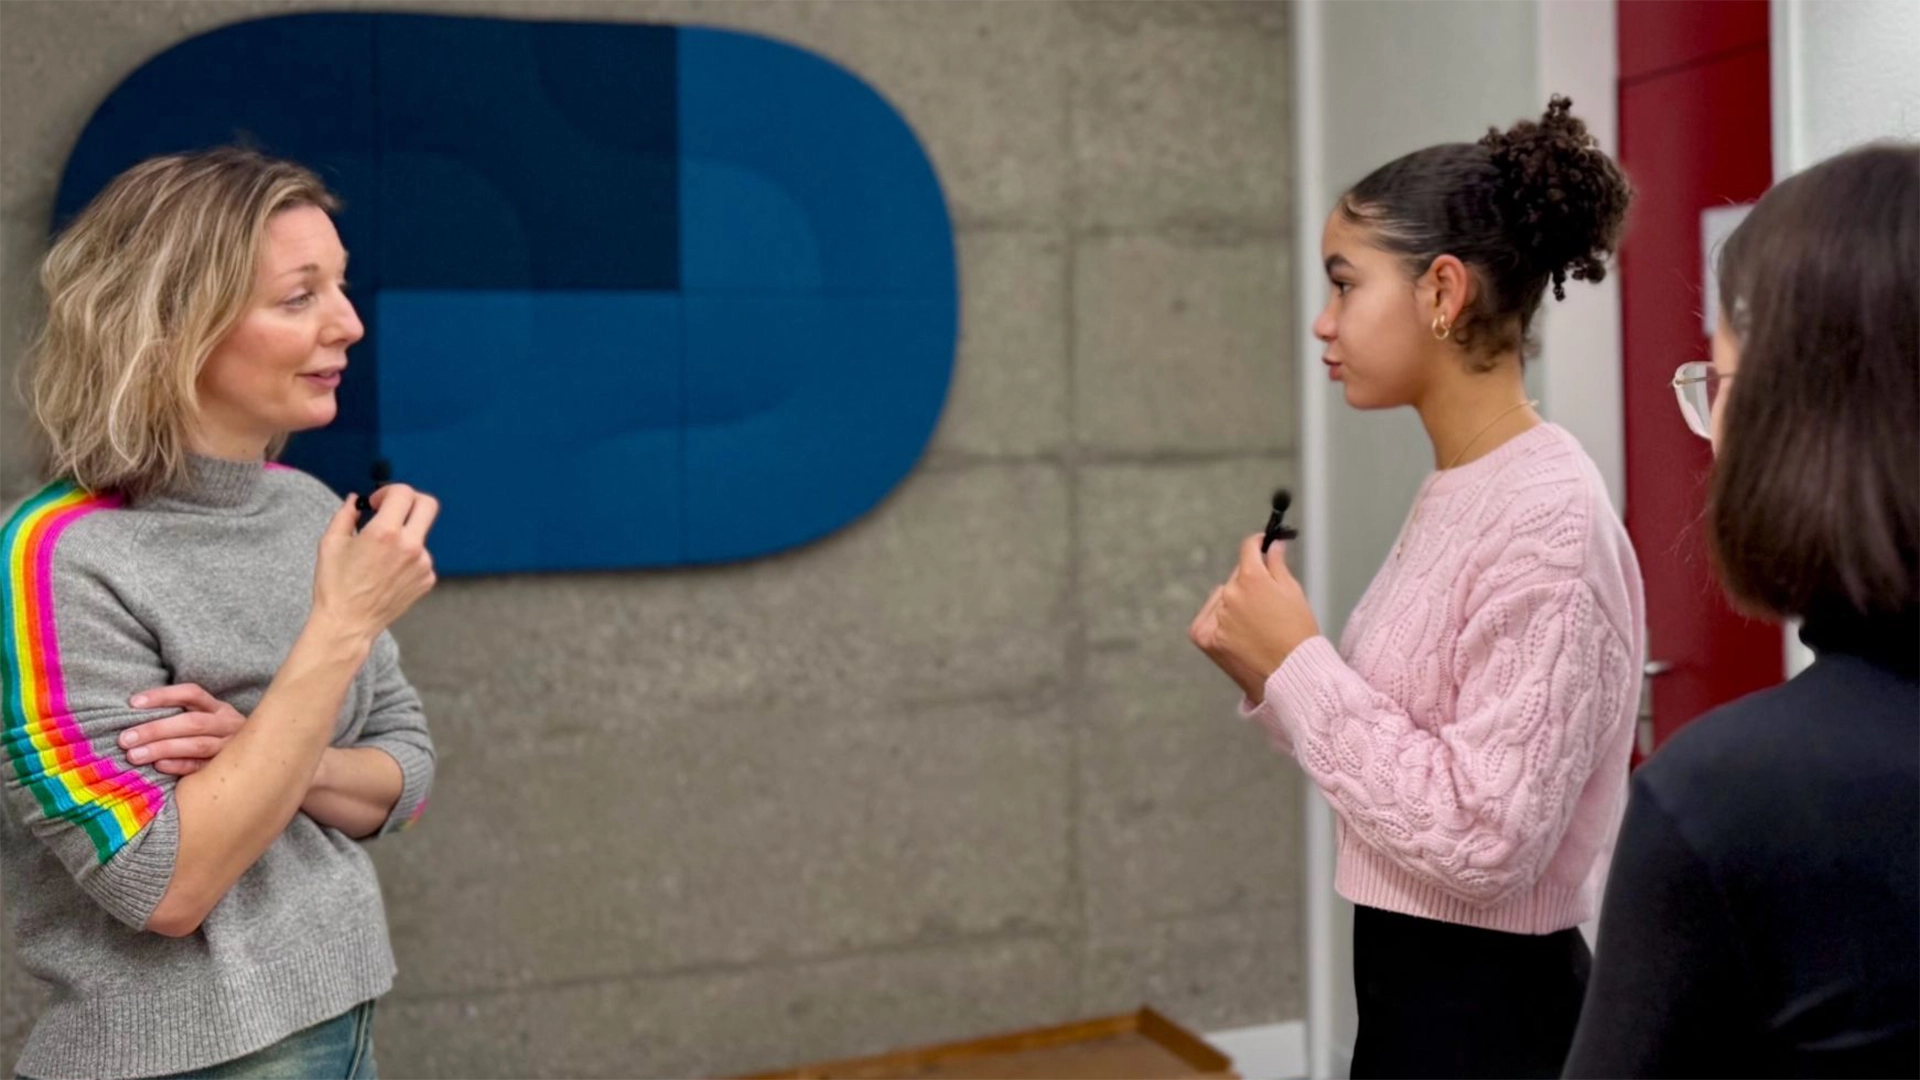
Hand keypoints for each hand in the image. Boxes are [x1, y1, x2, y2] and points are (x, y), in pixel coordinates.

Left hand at [120, 684, 246, 775]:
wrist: (260, 764)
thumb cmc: (217, 741)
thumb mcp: (208, 721)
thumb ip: (182, 717)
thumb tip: (135, 713)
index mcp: (220, 709)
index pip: (192, 694)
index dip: (163, 696)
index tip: (133, 703)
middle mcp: (228, 725)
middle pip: (192, 722)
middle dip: (155, 729)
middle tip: (125, 739)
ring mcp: (231, 748)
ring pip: (196, 745)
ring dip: (162, 748)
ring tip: (133, 755)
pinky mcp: (228, 769)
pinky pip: (202, 767)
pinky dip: (179, 765)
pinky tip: (159, 766)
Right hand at [312, 484, 439, 642]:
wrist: (348, 622)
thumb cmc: (336, 586)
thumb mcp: (331, 543)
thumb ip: (346, 514)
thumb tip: (356, 500)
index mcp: (385, 533)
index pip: (403, 493)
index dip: (388, 491)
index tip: (377, 502)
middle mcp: (410, 546)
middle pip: (428, 505)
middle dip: (411, 500)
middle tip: (394, 509)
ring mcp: (423, 564)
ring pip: (421, 534)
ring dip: (404, 535)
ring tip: (380, 555)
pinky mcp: (427, 579)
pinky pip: (422, 558)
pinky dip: (408, 557)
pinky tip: (387, 571)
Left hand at [1188, 535, 1321, 702]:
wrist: (1291, 676)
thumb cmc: (1298, 636)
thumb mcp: (1294, 593)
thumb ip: (1278, 564)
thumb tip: (1273, 545)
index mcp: (1252, 578)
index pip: (1248, 548)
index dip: (1258, 544)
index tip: (1262, 545)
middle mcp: (1229, 594)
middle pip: (1237, 576)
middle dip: (1250, 581)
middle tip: (1268, 602)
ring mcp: (1215, 616)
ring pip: (1223, 598)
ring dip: (1233, 603)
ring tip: (1256, 625)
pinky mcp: (1204, 637)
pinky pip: (1208, 617)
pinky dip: (1219, 621)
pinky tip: (1239, 633)